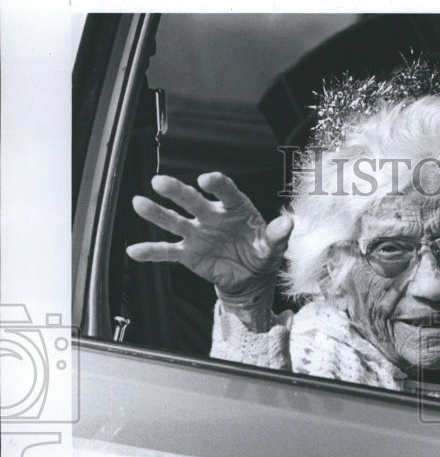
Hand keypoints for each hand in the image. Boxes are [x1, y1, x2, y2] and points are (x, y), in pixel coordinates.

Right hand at [127, 173, 292, 301]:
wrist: (250, 276)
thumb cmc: (261, 252)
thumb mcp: (273, 246)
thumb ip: (278, 234)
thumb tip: (288, 222)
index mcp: (234, 207)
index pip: (225, 191)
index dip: (217, 184)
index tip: (208, 180)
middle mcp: (211, 215)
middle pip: (192, 200)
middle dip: (177, 191)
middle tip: (160, 182)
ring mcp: (197, 233)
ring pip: (174, 220)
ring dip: (156, 212)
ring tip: (138, 203)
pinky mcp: (188, 253)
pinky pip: (167, 251)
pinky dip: (151, 251)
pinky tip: (133, 251)